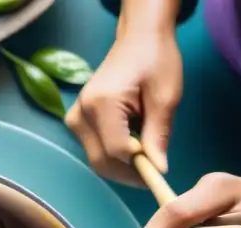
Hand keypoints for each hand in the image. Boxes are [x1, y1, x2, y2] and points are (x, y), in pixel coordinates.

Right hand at [66, 18, 181, 185]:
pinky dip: (114, 157)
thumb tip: (158, 170)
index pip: (117, 151)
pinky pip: (95, 151)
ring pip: (97, 160)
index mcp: (101, 103)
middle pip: (102, 161)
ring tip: (146, 152)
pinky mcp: (76, 122)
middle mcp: (81, 113)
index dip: (139, 168)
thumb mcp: (166, 96)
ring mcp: (75, 118)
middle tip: (155, 172)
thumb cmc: (155, 61)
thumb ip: (158, 135)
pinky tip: (132, 145)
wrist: (138, 40)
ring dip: (122, 166)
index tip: (160, 173)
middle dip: (129, 173)